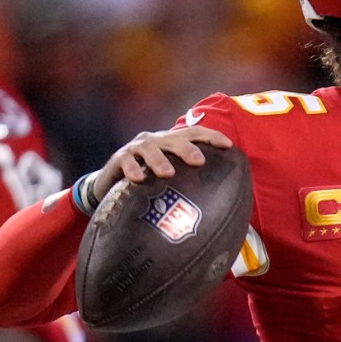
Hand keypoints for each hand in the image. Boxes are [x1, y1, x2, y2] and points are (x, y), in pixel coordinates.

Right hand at [93, 125, 233, 198]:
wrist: (112, 184)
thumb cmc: (150, 182)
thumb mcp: (170, 178)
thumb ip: (191, 182)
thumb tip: (224, 208)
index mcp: (171, 142)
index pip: (193, 133)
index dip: (211, 136)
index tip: (228, 145)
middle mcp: (155, 140)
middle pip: (174, 139)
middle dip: (187, 148)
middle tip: (199, 161)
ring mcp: (136, 147)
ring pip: (149, 147)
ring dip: (159, 159)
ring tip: (168, 173)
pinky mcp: (118, 158)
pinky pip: (125, 161)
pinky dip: (132, 168)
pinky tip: (139, 179)